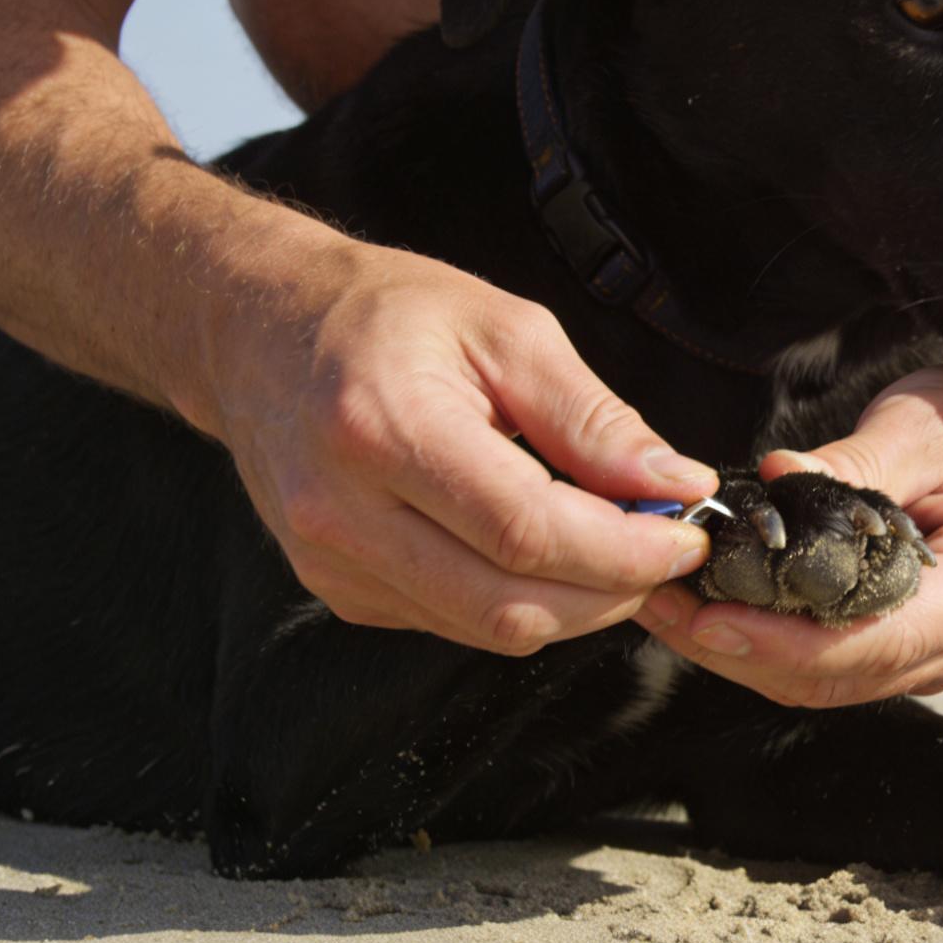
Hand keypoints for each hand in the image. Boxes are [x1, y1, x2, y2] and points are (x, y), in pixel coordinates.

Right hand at [200, 243, 718, 654]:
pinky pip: (454, 622)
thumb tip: (673, 484)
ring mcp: (332, 563)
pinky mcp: (338, 590)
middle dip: (612, 590)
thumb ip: (591, 416)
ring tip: (615, 546)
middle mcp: (343, 512)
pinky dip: (520, 598)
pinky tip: (544, 550)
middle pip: (511, 604)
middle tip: (663, 548)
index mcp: (383, 430)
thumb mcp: (504, 329)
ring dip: (575, 602)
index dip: (624, 551)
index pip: (526, 533)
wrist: (257, 331)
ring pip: (489, 628)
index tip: (684, 535)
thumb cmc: (383, 313)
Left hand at [639, 363, 942, 705]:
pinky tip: (714, 607)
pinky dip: (771, 645)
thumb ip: (855, 463)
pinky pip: (838, 667)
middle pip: (842, 677)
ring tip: (666, 604)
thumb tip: (773, 480)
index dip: (783, 642)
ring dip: (743, 653)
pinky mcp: (921, 654)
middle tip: (656, 603)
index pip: (878, 640)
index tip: (708, 618)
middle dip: (739, 652)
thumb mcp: (927, 424)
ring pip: (831, 683)